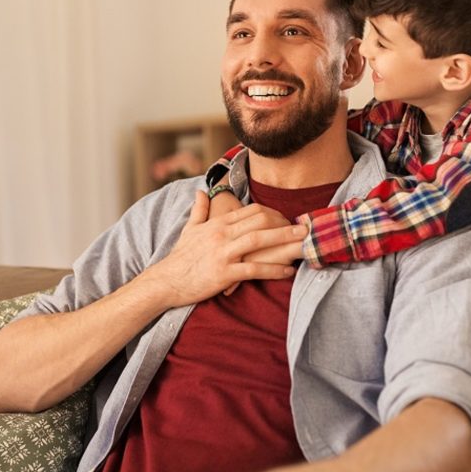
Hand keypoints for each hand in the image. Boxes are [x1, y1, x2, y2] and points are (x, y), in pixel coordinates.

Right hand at [142, 192, 306, 308]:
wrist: (166, 280)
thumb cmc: (180, 257)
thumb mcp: (189, 229)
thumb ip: (199, 209)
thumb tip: (202, 191)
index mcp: (218, 223)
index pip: (251, 211)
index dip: (273, 213)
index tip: (288, 218)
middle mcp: (222, 234)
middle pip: (260, 221)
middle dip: (285, 223)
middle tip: (304, 228)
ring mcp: (223, 253)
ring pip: (259, 241)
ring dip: (285, 240)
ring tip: (304, 242)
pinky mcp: (224, 273)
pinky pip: (254, 269)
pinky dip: (273, 269)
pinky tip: (287, 271)